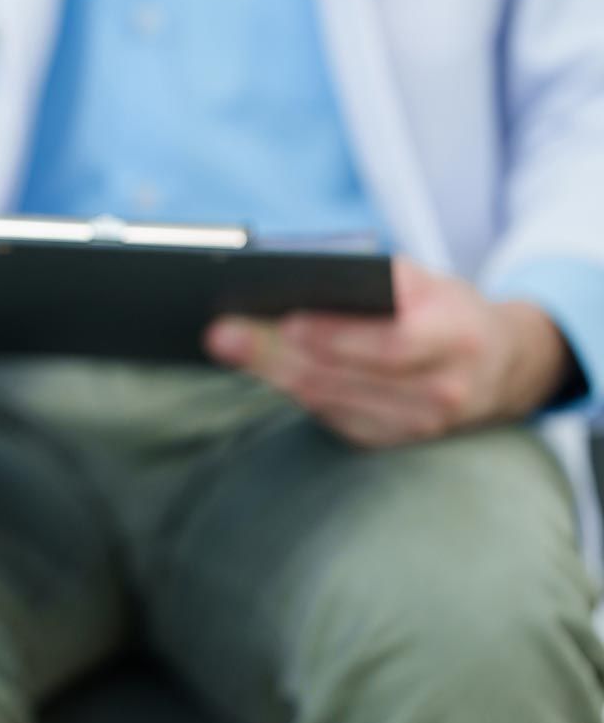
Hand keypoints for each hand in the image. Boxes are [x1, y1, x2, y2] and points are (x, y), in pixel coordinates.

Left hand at [205, 258, 575, 447]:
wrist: (498, 365)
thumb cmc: (446, 310)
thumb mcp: (427, 282)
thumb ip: (373, 280)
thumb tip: (294, 281)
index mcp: (458, 338)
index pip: (392, 344)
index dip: (337, 335)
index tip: (286, 320)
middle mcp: (443, 390)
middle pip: (344, 377)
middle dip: (276, 354)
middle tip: (223, 333)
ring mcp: (417, 425)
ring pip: (328, 401)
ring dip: (272, 373)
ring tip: (228, 344)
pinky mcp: (389, 443)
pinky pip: (329, 417)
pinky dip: (292, 390)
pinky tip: (260, 368)